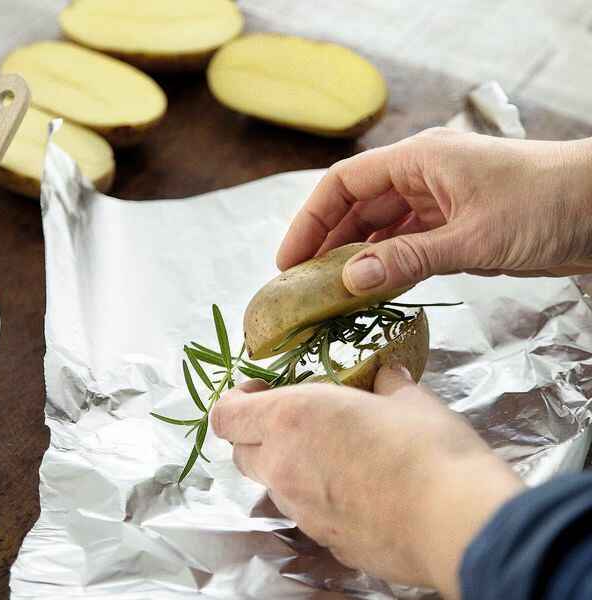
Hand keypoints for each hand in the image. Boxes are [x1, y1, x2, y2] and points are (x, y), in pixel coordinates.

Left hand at [211, 367, 522, 598]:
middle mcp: (284, 466)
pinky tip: (354, 488)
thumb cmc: (426, 446)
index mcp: (291, 419)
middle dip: (256, 433)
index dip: (235, 401)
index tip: (260, 390)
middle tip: (292, 419)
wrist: (455, 521)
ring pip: (271, 484)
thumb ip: (385, 382)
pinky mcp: (325, 541)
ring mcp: (301, 510)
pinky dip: (315, 495)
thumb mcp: (406, 398)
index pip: (226, 415)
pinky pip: (304, 512)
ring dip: (286, 464)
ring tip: (330, 452)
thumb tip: (385, 375)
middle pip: (240, 452)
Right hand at [277, 129, 591, 294]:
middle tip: (302, 285)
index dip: (310, 220)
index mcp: (418, 160)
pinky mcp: (453, 228)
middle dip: (326, 244)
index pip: (344, 184)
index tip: (289, 259)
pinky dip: (386, 266)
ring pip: (380, 230)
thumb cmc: (543, 206)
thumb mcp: (470, 236)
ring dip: (355, 258)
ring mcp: (436, 204)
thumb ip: (408, 258)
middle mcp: (420, 178)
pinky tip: (370, 289)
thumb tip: (349, 281)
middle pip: (357, 208)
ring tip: (328, 293)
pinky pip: (406, 246)